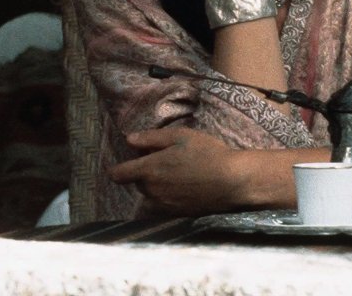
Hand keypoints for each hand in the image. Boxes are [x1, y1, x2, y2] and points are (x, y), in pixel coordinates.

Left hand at [109, 126, 243, 214]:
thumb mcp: (180, 136)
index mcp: (150, 169)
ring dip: (155, 186)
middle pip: (137, 183)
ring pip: (150, 195)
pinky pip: (162, 206)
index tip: (126, 163)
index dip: (118, 169)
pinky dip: (167, 197)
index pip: (118, 175)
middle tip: (165, 160)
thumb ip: (150, 138)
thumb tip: (129, 140)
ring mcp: (164, 205)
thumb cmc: (208, 153)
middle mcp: (152, 191)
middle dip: (144, 172)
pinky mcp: (177, 214)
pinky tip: (184, 187)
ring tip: (177, 173)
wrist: (234, 181)